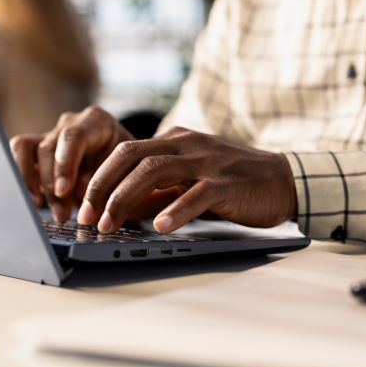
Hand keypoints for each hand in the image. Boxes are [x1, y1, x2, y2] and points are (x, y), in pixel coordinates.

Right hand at [9, 106, 133, 221]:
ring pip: (26, 147)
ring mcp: (52, 133)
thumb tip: (80, 192)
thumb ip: (104, 181)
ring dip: (31, 180)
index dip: (65, 164)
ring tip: (41, 207)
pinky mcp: (37, 147)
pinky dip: (21, 176)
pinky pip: (19, 153)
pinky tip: (33, 200)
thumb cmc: (127, 168)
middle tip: (61, 215)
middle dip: (52, 185)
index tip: (63, 190)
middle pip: (49, 148)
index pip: (74, 137)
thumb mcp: (124, 174)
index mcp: (97, 122)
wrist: (125, 165)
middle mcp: (71, 123)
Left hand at [78, 126, 296, 233]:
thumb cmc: (233, 183)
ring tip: (110, 224)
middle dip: (104, 186)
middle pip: (132, 156)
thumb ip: (158, 192)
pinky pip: (197, 194)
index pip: (126, 152)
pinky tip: (160, 226)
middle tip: (87, 216)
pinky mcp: (228, 183)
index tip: (82, 205)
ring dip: (127, 198)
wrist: (283, 180)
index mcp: (174, 140)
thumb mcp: (189, 181)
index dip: (99, 178)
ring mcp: (207, 161)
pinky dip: (176, 210)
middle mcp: (187, 144)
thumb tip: (120, 211)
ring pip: (156, 170)